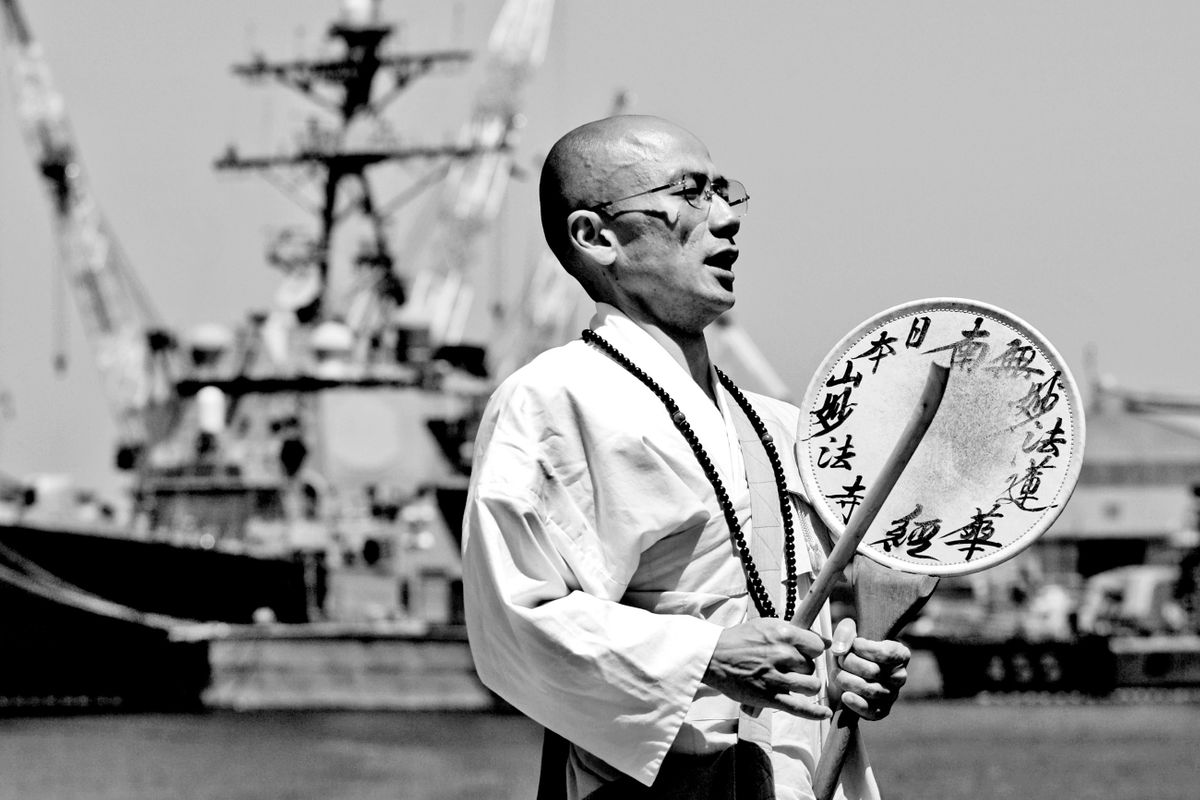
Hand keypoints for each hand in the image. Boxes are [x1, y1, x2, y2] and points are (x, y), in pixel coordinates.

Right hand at [702, 618, 831, 719]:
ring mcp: (775, 678)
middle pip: (811, 666)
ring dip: (805, 685)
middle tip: (787, 668)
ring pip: (811, 686)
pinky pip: (800, 708)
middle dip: (803, 668)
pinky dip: (815, 713)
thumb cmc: (740, 640)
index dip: (811, 651)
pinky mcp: (768, 697)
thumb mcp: (767, 626)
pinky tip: (825, 714)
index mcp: (782, 634)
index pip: (816, 646)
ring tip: (793, 682)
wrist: (713, 657)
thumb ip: (797, 633)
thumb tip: (828, 643)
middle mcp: (781, 654)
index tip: (804, 653)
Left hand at [828, 618, 909, 720]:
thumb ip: (845, 633)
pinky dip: (856, 704)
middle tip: (838, 660)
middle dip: (849, 663)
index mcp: (900, 654)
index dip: (863, 648)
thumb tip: (839, 650)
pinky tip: (845, 696)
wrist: (850, 668)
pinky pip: (871, 711)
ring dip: (846, 681)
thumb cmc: (854, 648)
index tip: (852, 645)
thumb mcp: (850, 631)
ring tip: (836, 673)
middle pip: (873, 671)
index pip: (885, 653)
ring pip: (870, 690)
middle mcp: (900, 676)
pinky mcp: (881, 711)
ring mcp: (892, 695)